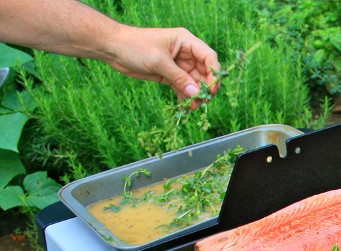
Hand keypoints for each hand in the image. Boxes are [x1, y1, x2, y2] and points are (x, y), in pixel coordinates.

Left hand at [104, 25, 220, 109]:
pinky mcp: (169, 74)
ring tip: (194, 107)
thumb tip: (195, 92)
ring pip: (194, 82)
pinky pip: (183, 87)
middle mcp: (186, 53)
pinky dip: (185, 96)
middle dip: (205, 87)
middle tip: (204, 101)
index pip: (208, 56)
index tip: (212, 88)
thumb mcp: (159, 61)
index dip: (213, 72)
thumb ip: (178, 77)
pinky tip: (185, 106)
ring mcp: (178, 64)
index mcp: (186, 41)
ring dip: (196, 95)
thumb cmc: (135, 46)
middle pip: (204, 71)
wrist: (113, 48)